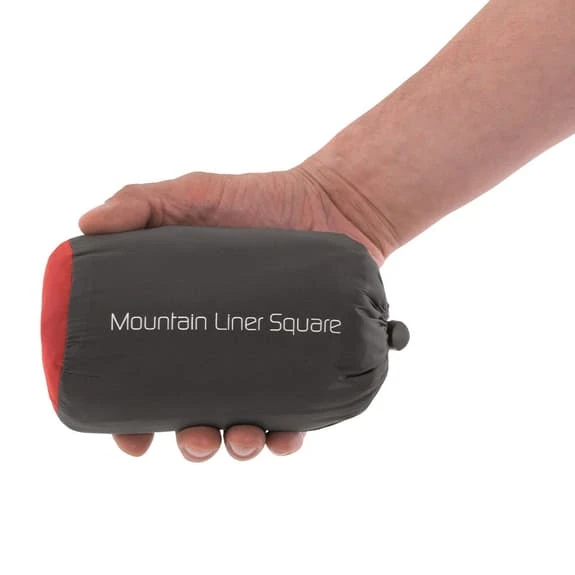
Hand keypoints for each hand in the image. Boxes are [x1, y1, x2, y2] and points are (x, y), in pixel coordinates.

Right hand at [79, 163, 387, 460]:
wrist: (328, 202)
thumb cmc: (257, 199)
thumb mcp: (193, 195)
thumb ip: (140, 202)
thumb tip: (85, 225)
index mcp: (184, 323)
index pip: (147, 382)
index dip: (131, 419)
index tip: (130, 439)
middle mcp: (221, 351)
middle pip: (195, 415)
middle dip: (191, 442)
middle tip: (194, 438)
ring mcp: (266, 361)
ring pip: (244, 425)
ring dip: (236, 446)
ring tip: (240, 438)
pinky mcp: (307, 363)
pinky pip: (297, 416)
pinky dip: (287, 438)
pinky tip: (283, 439)